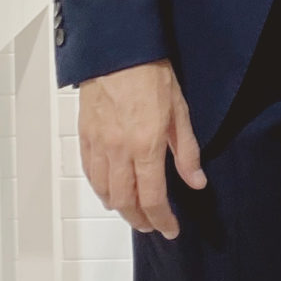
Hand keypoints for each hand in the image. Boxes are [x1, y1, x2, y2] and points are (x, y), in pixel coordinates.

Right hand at [77, 60, 204, 239]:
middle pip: (126, 202)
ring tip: (134, 211)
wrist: (118, 51)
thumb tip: (196, 182)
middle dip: (141, 220)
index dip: (162, 220)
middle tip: (153, 225)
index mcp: (145, 145)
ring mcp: (98, 145)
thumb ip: (186, 152)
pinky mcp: (85, 136)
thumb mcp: (180, 112)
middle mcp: (118, 150)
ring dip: (120, 208)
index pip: (152, 198)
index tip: (170, 229)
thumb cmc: (150, 73)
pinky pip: (89, 173)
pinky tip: (110, 190)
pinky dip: (100, 189)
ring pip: (104, 192)